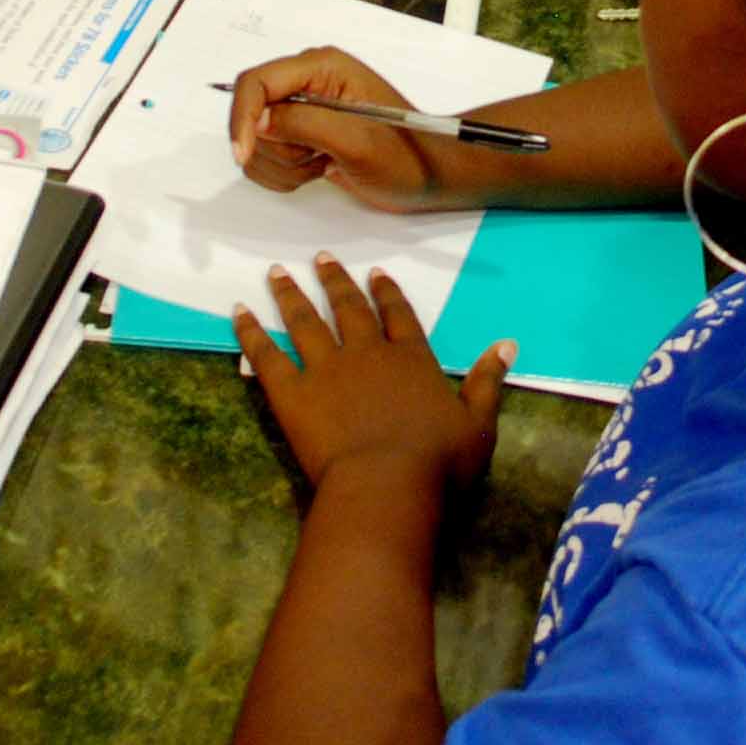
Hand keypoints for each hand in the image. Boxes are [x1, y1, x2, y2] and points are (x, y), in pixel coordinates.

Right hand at [228, 48, 447, 212]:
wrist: (427, 177)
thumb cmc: (406, 156)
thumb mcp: (356, 141)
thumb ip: (304, 124)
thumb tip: (258, 121)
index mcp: (322, 66)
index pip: (256, 82)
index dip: (242, 118)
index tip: (243, 154)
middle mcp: (307, 82)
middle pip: (251, 115)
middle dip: (278, 149)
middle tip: (317, 159)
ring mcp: (302, 109)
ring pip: (256, 142)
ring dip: (284, 167)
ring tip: (324, 165)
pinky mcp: (299, 134)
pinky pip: (266, 159)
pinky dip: (285, 175)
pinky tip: (319, 170)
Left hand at [236, 257, 512, 496]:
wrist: (387, 487)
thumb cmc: (438, 463)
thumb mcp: (479, 424)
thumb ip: (488, 381)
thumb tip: (507, 344)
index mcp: (411, 359)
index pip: (398, 315)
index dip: (387, 293)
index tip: (376, 273)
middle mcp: (367, 353)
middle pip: (350, 309)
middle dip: (336, 281)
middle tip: (322, 257)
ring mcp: (326, 370)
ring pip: (305, 321)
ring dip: (290, 294)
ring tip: (277, 272)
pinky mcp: (291, 393)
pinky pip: (266, 355)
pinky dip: (250, 332)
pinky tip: (238, 313)